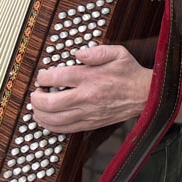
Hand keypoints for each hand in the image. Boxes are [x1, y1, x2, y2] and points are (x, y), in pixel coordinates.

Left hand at [30, 45, 150, 133]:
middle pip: (50, 103)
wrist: (145, 95)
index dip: (43, 77)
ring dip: (40, 114)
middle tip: (35, 92)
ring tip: (37, 107)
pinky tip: (47, 120)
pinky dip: (51, 126)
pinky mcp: (90, 124)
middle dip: (36, 98)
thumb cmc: (130, 74)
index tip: (42, 76)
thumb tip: (78, 53)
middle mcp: (86, 97)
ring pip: (54, 119)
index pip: (57, 77)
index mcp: (90, 77)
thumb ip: (97, 51)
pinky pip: (64, 129)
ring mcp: (87, 113)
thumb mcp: (118, 53)